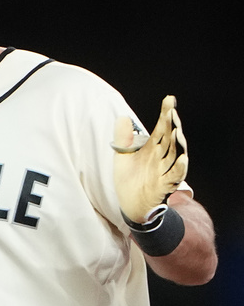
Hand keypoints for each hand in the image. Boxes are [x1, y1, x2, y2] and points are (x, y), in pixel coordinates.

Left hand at [112, 95, 187, 223]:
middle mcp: (161, 157)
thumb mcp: (123, 157)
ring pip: (176, 155)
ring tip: (177, 131)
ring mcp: (165, 171)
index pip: (161, 128)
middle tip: (172, 112)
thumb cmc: (129, 180)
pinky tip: (182, 158)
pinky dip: (180, 168)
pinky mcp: (165, 185)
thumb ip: (123, 138)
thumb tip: (122, 117)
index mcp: (153, 148)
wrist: (130, 205)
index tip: (169, 99)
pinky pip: (175, 176)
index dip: (165, 114)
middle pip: (170, 138)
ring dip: (178, 144)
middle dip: (172, 125)